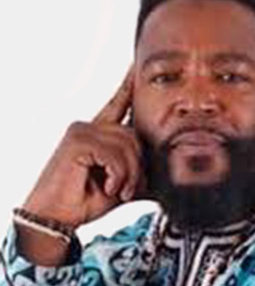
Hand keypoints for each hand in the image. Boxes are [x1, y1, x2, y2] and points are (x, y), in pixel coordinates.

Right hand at [22, 64, 143, 228]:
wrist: (57, 217)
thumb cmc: (86, 199)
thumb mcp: (121, 182)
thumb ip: (138, 170)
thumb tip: (166, 174)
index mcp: (98, 133)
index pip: (117, 104)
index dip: (127, 86)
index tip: (136, 68)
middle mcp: (89, 126)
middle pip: (133, 135)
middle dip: (138, 166)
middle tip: (129, 189)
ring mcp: (82, 130)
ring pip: (127, 146)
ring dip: (129, 175)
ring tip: (119, 191)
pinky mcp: (78, 140)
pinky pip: (114, 155)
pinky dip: (118, 176)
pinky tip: (109, 188)